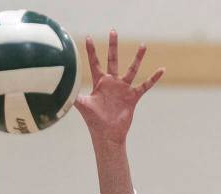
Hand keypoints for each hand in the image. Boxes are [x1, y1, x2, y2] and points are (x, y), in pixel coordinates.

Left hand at [75, 32, 164, 146]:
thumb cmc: (93, 121)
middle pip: (112, 60)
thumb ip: (72, 94)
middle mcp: (112, 83)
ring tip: (143, 45)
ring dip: (138, 58)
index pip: (94, 62)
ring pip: (131, 69)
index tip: (88, 37)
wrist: (107, 134)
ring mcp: (123, 89)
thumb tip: (59, 88)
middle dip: (113, 46)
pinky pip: (145, 85)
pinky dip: (153, 78)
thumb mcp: (81, 105)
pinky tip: (161, 70)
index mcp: (99, 82)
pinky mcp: (132, 97)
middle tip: (113, 31)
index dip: (91, 51)